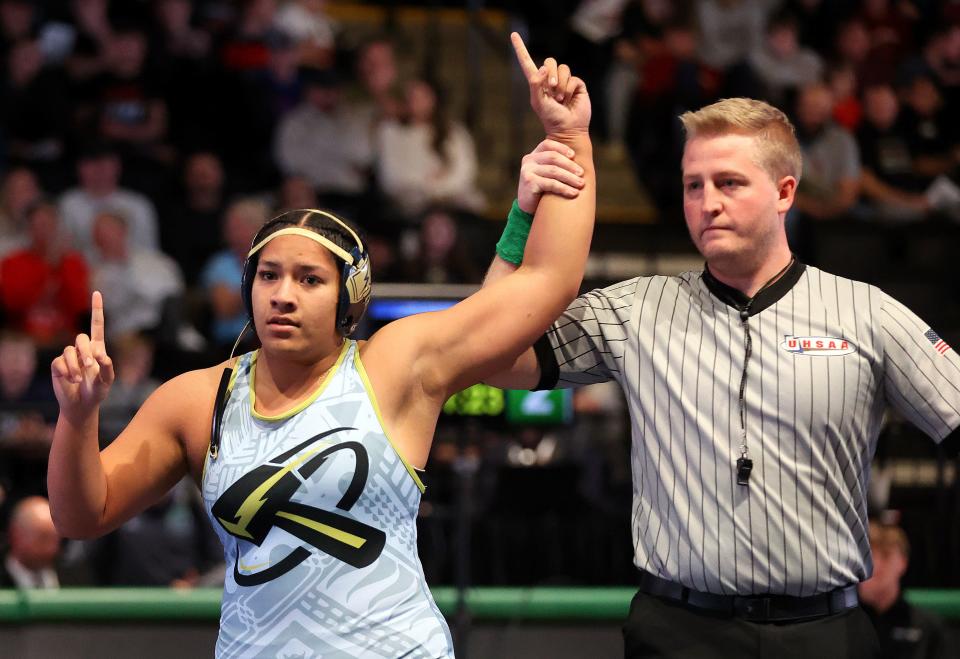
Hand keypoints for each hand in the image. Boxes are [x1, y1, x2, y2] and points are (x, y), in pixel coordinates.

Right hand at [51, 291, 114, 420]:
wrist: (82, 405)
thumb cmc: (97, 391)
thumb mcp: (107, 381)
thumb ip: (108, 368)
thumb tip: (102, 356)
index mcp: (97, 348)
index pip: (96, 325)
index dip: (96, 309)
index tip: (97, 293)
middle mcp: (82, 350)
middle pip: (81, 338)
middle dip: (86, 351)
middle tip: (91, 365)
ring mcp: (69, 357)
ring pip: (69, 350)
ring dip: (76, 365)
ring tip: (80, 379)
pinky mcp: (58, 365)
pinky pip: (60, 362)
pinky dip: (67, 371)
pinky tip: (72, 380)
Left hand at [511, 32, 590, 137]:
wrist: (568, 129)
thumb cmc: (551, 118)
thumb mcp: (538, 102)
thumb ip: (536, 84)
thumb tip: (543, 67)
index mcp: (537, 83)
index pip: (527, 62)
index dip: (521, 48)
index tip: (513, 35)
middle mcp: (550, 80)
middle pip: (550, 61)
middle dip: (551, 74)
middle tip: (552, 90)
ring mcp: (564, 81)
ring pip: (563, 69)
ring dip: (560, 85)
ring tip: (560, 99)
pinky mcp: (577, 85)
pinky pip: (573, 78)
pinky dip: (569, 89)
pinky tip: (569, 100)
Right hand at [518, 139, 584, 212]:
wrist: (529, 208)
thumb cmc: (543, 189)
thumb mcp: (547, 173)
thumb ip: (557, 164)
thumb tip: (580, 157)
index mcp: (534, 155)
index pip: (548, 144)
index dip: (562, 148)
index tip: (574, 156)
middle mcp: (528, 160)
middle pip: (553, 157)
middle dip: (570, 165)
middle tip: (582, 174)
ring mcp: (527, 171)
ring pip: (554, 170)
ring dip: (570, 178)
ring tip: (581, 184)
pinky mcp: (529, 183)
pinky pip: (551, 183)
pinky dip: (564, 188)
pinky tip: (574, 193)